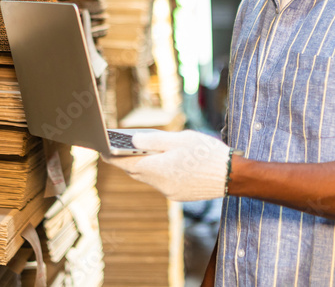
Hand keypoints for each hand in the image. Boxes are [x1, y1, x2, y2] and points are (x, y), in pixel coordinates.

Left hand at [107, 130, 230, 201]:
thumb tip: (132, 141)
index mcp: (158, 168)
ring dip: (143, 166)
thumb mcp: (180, 139)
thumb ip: (154, 140)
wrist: (232, 175)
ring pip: (148, 178)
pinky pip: (161, 183)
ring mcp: (169, 192)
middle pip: (136, 171)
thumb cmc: (206, 153)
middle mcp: (160, 184)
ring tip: (139, 152)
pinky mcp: (178, 196)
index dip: (113, 156)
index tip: (102, 149)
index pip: (127, 163)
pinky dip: (157, 172)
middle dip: (126, 160)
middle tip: (118, 148)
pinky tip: (162, 163)